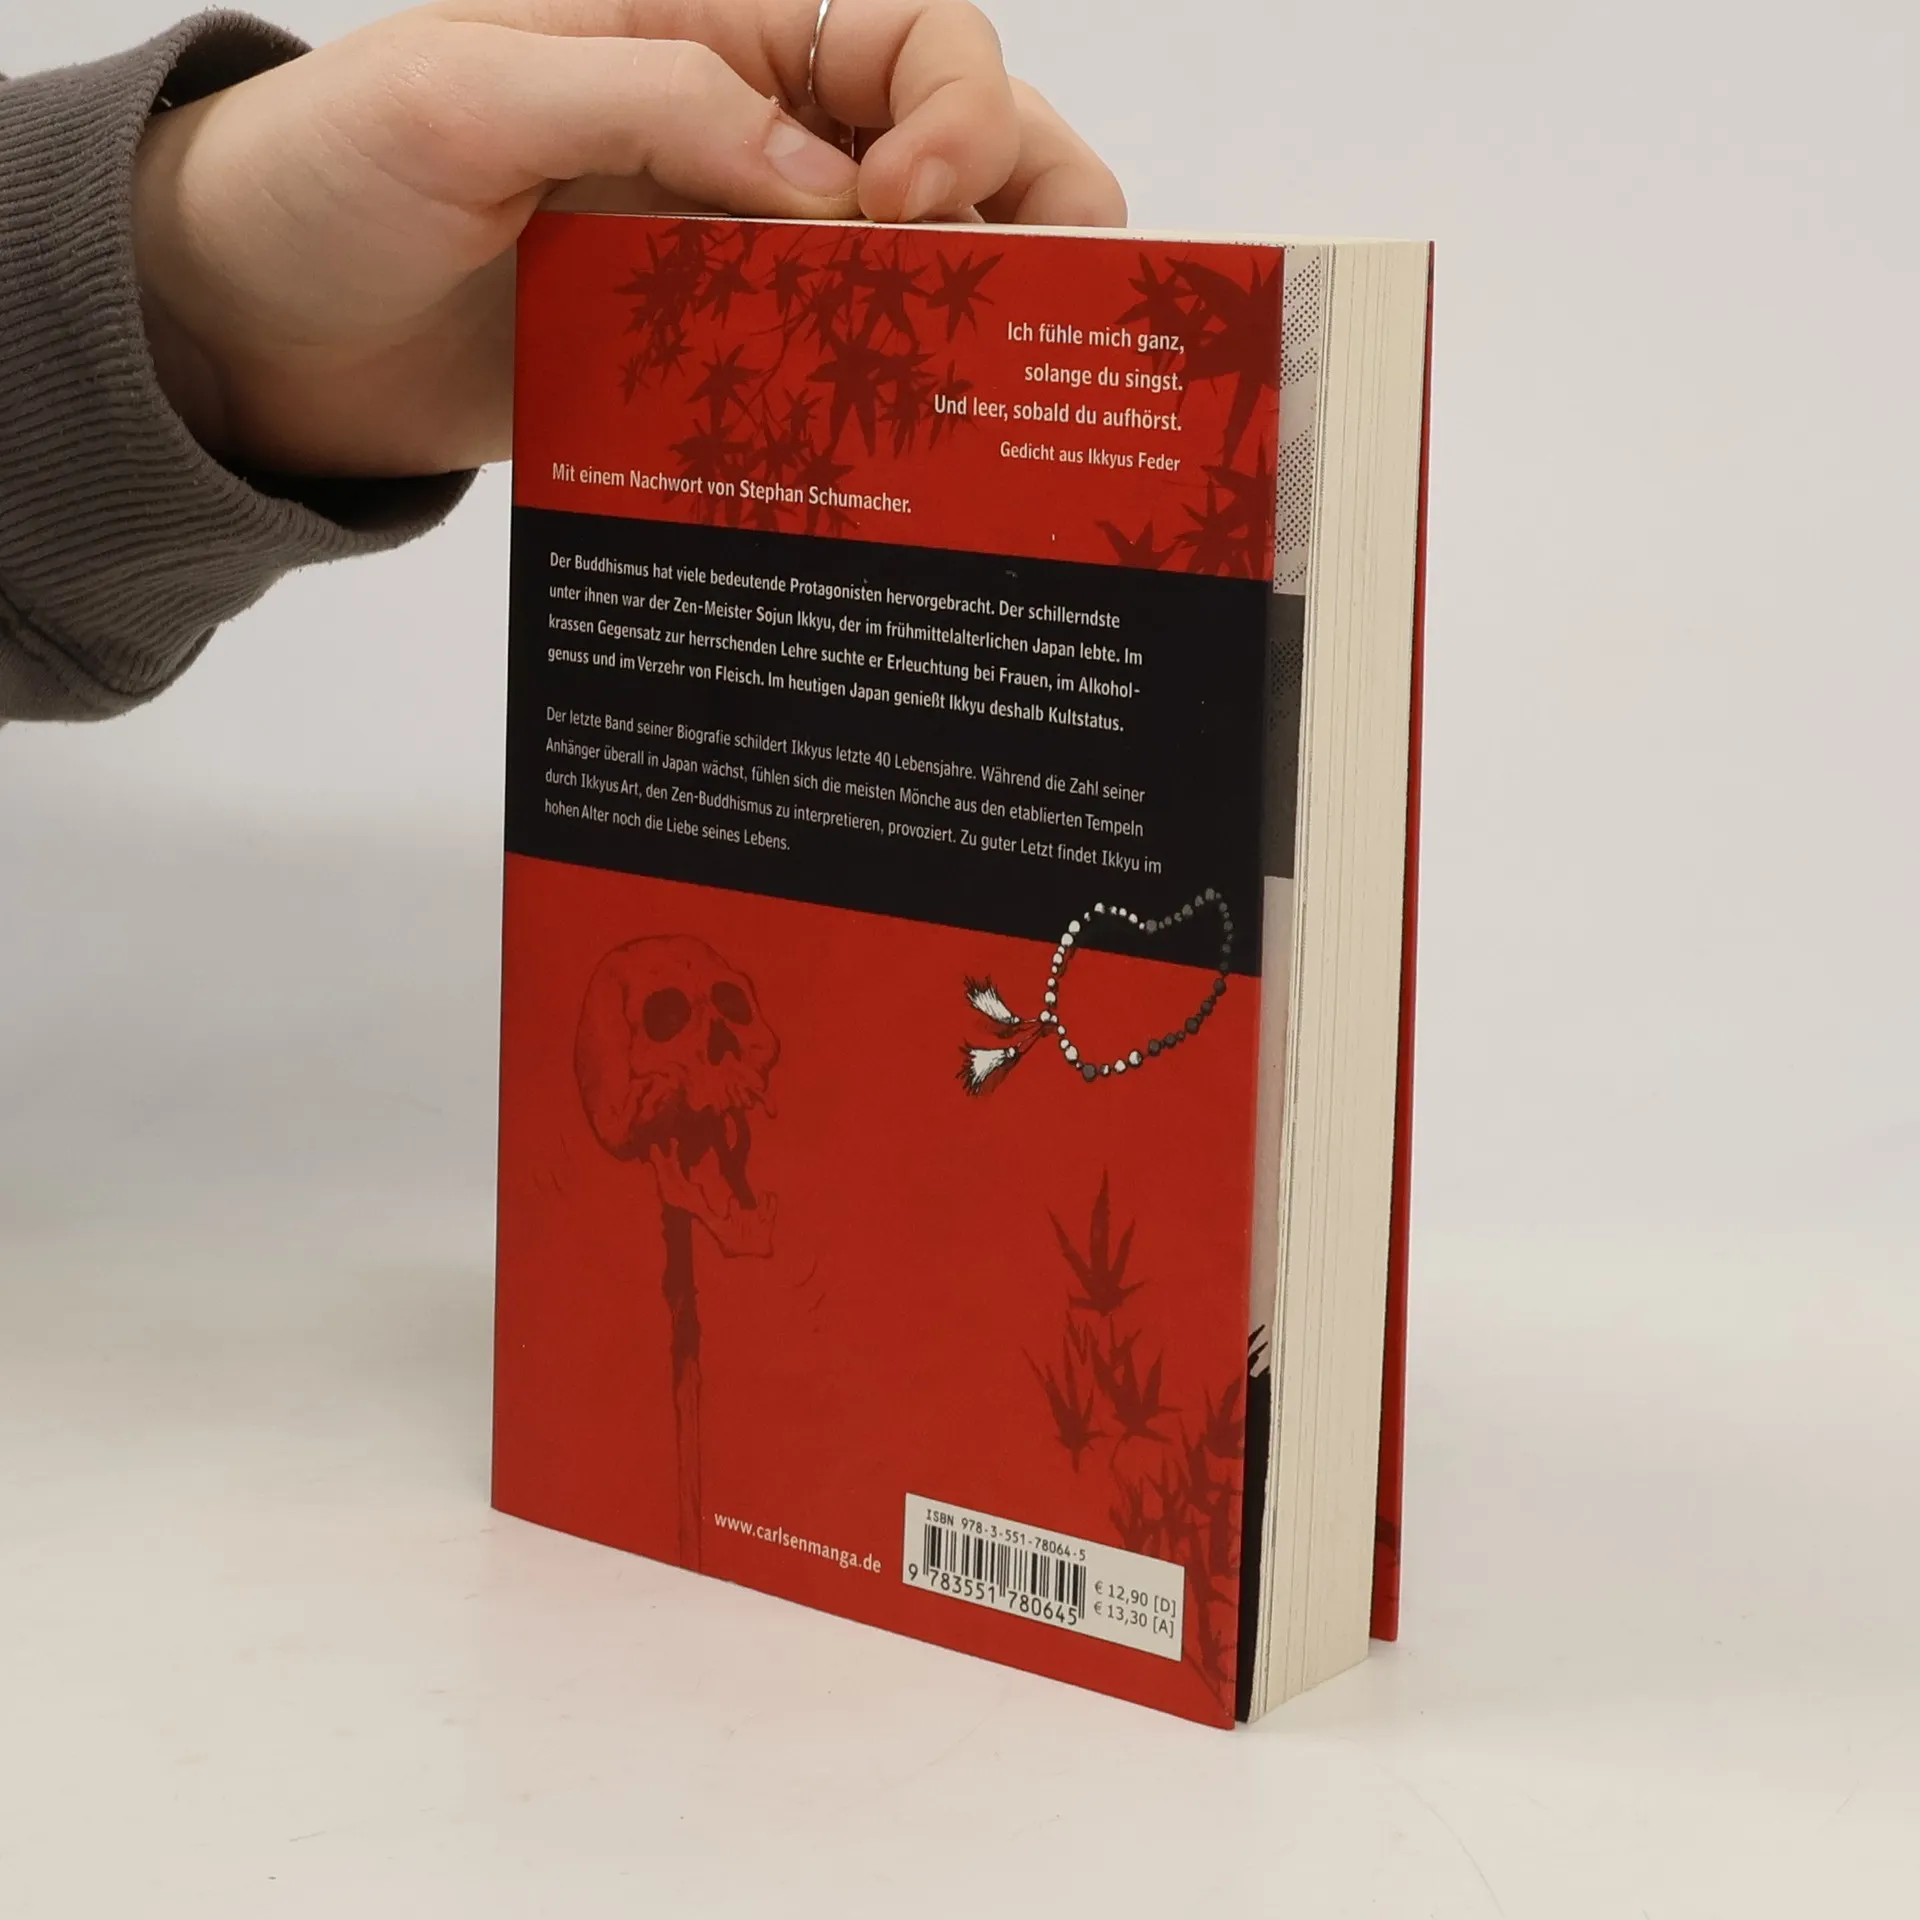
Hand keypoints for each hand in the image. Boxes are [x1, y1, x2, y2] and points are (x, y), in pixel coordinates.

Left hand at [131, 0, 1124, 479]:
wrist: (259, 331)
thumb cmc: (329, 174)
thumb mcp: (469, 94)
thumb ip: (651, 104)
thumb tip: (826, 182)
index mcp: (712, 27)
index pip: (906, 36)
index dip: (952, 106)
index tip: (900, 204)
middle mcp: (754, 137)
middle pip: (962, 144)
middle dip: (1031, 196)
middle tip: (1030, 288)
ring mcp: (742, 260)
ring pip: (921, 269)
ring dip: (983, 311)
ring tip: (1001, 373)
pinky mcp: (715, 364)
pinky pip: (834, 375)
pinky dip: (891, 403)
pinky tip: (916, 451)